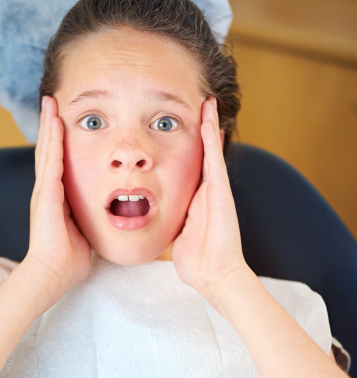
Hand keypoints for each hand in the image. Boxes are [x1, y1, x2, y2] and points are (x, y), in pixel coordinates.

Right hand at [25, 96, 91, 301]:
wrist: (54, 273)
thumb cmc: (71, 259)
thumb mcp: (85, 230)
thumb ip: (91, 217)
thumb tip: (108, 215)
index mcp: (57, 199)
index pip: (59, 163)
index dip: (59, 142)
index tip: (63, 122)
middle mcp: (48, 191)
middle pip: (48, 151)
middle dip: (50, 126)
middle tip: (52, 102)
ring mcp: (45, 192)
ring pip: (46, 151)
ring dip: (48, 125)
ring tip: (50, 102)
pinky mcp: (46, 195)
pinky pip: (51, 161)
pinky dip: (52, 140)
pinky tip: (54, 122)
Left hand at [172, 98, 250, 309]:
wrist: (215, 275)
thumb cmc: (197, 265)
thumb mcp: (177, 240)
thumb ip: (172, 229)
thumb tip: (156, 229)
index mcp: (196, 204)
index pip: (188, 172)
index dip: (183, 153)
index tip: (177, 135)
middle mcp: (207, 193)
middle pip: (201, 155)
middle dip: (200, 131)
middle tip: (198, 106)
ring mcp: (215, 190)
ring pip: (210, 151)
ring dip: (208, 126)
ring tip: (206, 102)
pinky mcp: (221, 191)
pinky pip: (213, 158)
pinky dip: (211, 137)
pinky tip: (208, 118)